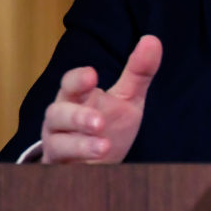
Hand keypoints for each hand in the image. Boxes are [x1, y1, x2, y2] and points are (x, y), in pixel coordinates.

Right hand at [40, 34, 162, 163]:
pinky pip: (59, 170)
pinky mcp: (61, 170)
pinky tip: (94, 167)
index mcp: (76, 98)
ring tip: (104, 147)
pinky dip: (76, 167)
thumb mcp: (128, 98)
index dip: (78, 80)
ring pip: (57, 144)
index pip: (70, 84)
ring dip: (79, 145)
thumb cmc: (109, 125)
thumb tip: (153, 39)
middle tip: (99, 122)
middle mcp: (61, 120)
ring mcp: (58, 147)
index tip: (92, 75)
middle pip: (57, 114)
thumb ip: (138, 72)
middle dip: (77, 117)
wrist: (98, 166)